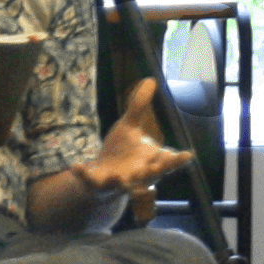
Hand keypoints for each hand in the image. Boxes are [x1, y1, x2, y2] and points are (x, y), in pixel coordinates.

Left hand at [67, 80, 196, 196]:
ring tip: (119, 177)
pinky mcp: (98, 184)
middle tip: (159, 167)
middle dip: (153, 171)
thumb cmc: (123, 152)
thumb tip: (150, 79)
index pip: (168, 161)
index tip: (187, 155)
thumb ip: (138, 106)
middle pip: (149, 175)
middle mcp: (138, 174)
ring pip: (122, 184)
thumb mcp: (130, 126)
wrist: (102, 176)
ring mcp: (118, 181)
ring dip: (120, 181)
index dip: (177, 159)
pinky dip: (83, 174)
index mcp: (150, 161)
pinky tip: (76, 166)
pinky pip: (90, 181)